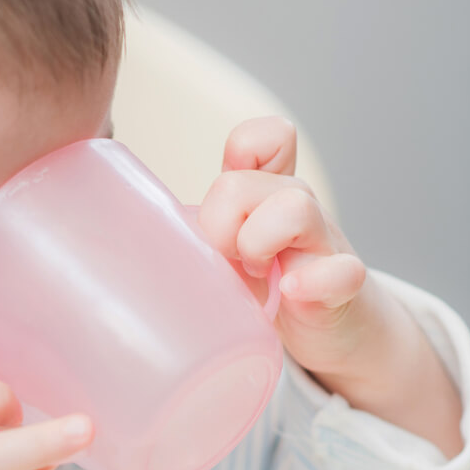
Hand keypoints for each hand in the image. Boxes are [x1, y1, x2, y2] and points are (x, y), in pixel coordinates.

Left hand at [194, 116, 463, 457]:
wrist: (335, 331)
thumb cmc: (271, 285)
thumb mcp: (229, 252)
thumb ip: (195, 233)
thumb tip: (124, 241)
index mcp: (267, 193)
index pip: (267, 138)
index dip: (245, 151)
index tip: (225, 201)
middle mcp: (298, 206)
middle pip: (249, 182)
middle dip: (222, 222)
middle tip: (227, 261)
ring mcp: (325, 243)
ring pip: (296, 206)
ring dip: (259, 241)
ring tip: (256, 276)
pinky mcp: (345, 286)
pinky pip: (341, 270)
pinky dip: (313, 279)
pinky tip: (290, 292)